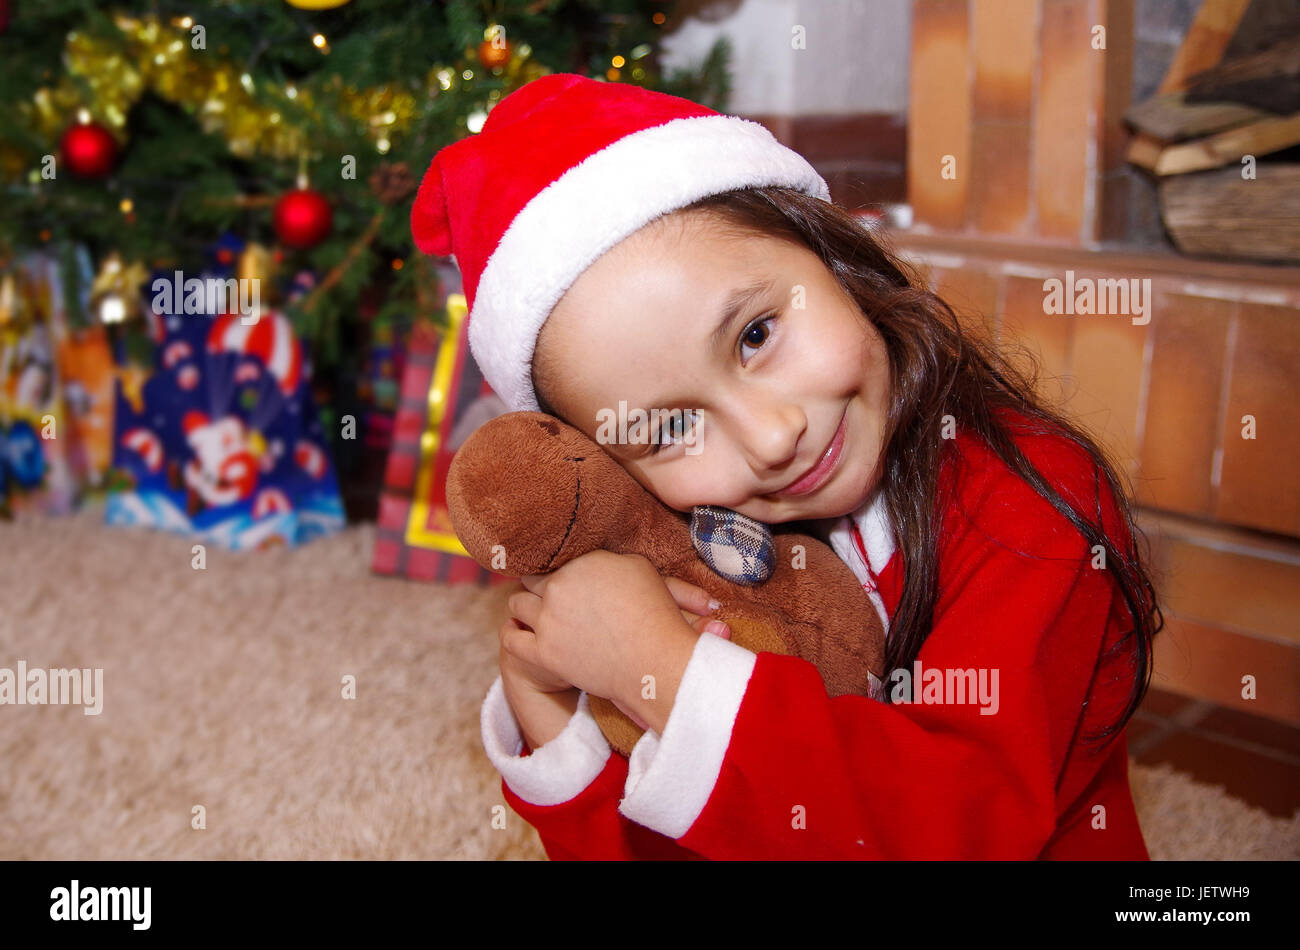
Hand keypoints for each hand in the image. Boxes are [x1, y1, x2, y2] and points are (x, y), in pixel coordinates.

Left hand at [501, 551, 728, 728]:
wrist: (655, 662)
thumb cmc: (655, 614)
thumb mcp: (639, 568)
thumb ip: (609, 560)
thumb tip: (595, 559)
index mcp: (580, 563)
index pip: (553, 558)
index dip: (554, 567)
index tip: (557, 573)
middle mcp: (558, 587)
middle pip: (530, 579)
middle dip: (538, 585)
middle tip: (546, 594)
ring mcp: (547, 622)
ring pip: (516, 604)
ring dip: (524, 606)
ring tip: (531, 612)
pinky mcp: (543, 653)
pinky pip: (511, 639)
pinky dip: (511, 632)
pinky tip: (516, 630)